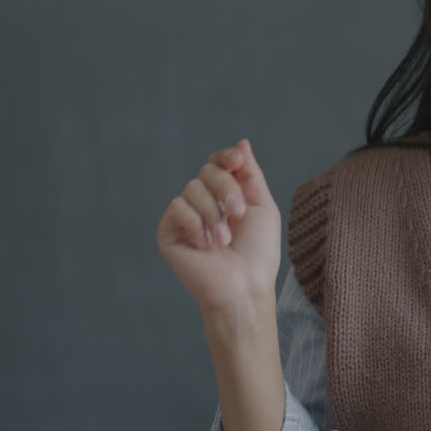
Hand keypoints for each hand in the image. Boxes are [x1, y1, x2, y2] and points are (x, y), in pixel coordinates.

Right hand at [157, 138, 281, 314]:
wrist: (243, 286)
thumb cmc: (258, 253)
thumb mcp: (262, 206)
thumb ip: (250, 174)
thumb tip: (241, 143)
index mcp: (227, 194)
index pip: (218, 163)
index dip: (225, 158)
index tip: (236, 161)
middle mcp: (204, 201)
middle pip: (207, 171)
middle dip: (226, 189)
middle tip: (238, 214)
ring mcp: (185, 216)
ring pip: (192, 188)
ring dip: (214, 214)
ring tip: (224, 240)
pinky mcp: (169, 230)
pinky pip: (177, 207)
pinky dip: (196, 225)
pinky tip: (204, 245)